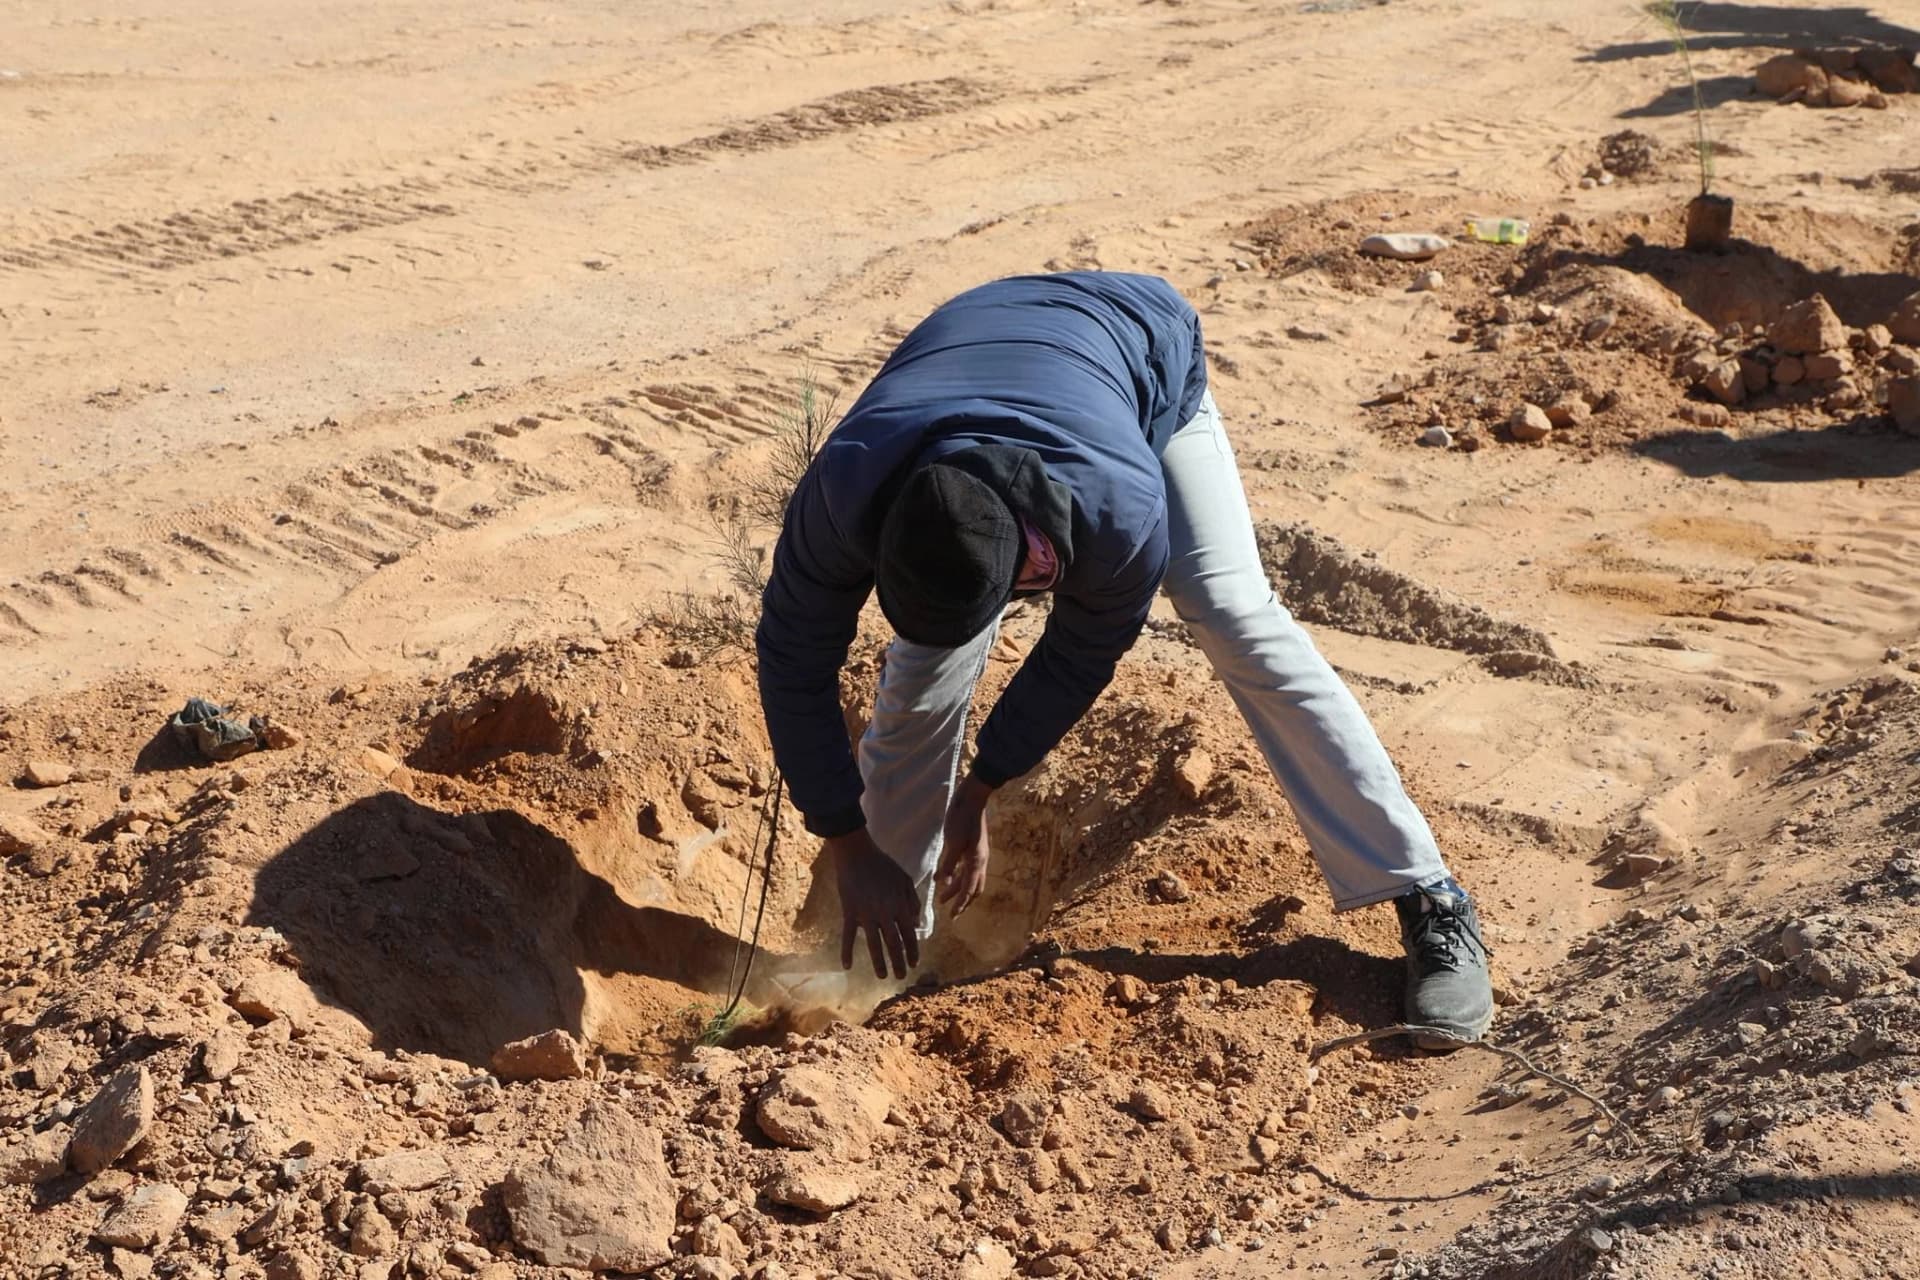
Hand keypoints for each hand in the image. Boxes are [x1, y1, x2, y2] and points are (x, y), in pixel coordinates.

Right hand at [826, 828, 921, 979]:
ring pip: (874, 944)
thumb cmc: (883, 864)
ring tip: (883, 976)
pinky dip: (847, 951)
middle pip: (894, 943)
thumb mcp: (904, 879)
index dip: (912, 950)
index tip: (914, 964)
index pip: (909, 934)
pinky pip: (848, 935)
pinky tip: (847, 966)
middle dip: (899, 962)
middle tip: (901, 977)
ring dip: (879, 962)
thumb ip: (912, 901)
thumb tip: (916, 923)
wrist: (857, 854)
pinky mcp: (850, 912)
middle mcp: (885, 913)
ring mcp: (866, 914)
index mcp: (899, 905)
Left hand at [936, 775, 994, 916]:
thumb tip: (943, 883)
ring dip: (956, 888)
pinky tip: (941, 875)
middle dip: (962, 901)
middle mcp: (979, 860)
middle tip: (950, 912)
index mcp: (976, 861)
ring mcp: (976, 853)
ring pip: (968, 877)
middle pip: (973, 887)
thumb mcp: (953, 841)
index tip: (952, 916)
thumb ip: (948, 863)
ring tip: (942, 896)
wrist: (972, 798)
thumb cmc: (962, 818)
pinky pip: (964, 867)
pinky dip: (955, 875)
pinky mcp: (971, 846)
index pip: (969, 889)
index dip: (961, 904)